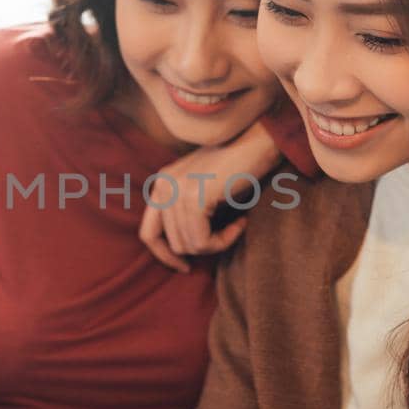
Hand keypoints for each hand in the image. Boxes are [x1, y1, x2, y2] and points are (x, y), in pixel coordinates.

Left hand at [140, 122, 277, 270]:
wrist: (260, 143)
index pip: (148, 233)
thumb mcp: (205, 191)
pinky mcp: (192, 199)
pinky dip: (224, 240)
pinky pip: (202, 242)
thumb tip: (181, 252)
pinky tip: (241, 222)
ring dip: (217, 242)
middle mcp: (163, 186)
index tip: (185, 266)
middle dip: (202, 247)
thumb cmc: (241, 168)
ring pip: (189, 245)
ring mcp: (176, 191)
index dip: (165, 255)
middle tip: (228, 235)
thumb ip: (187, 213)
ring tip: (237, 223)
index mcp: (162, 183)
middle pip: (172, 244)